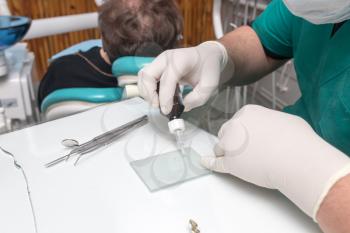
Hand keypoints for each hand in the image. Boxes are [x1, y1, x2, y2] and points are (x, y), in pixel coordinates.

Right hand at [138, 41, 227, 113]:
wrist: (206, 56)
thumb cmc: (208, 68)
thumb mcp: (210, 84)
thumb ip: (198, 97)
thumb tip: (183, 107)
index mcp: (182, 59)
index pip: (167, 79)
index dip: (164, 97)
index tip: (166, 110)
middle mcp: (167, 57)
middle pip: (148, 75)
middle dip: (150, 94)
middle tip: (158, 106)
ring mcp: (160, 60)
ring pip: (143, 76)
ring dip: (146, 92)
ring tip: (157, 103)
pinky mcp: (157, 65)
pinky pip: (145, 77)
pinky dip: (147, 89)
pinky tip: (157, 97)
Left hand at [201, 105, 349, 219]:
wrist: (297, 159)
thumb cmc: (297, 139)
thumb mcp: (284, 120)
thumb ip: (270, 122)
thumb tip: (272, 127)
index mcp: (247, 112)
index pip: (237, 122)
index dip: (244, 132)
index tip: (251, 139)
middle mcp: (235, 125)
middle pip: (226, 133)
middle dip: (233, 141)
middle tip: (247, 151)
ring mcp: (230, 145)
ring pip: (221, 148)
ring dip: (227, 153)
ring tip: (243, 161)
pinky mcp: (230, 163)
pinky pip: (216, 163)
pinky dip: (210, 163)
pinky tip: (204, 162)